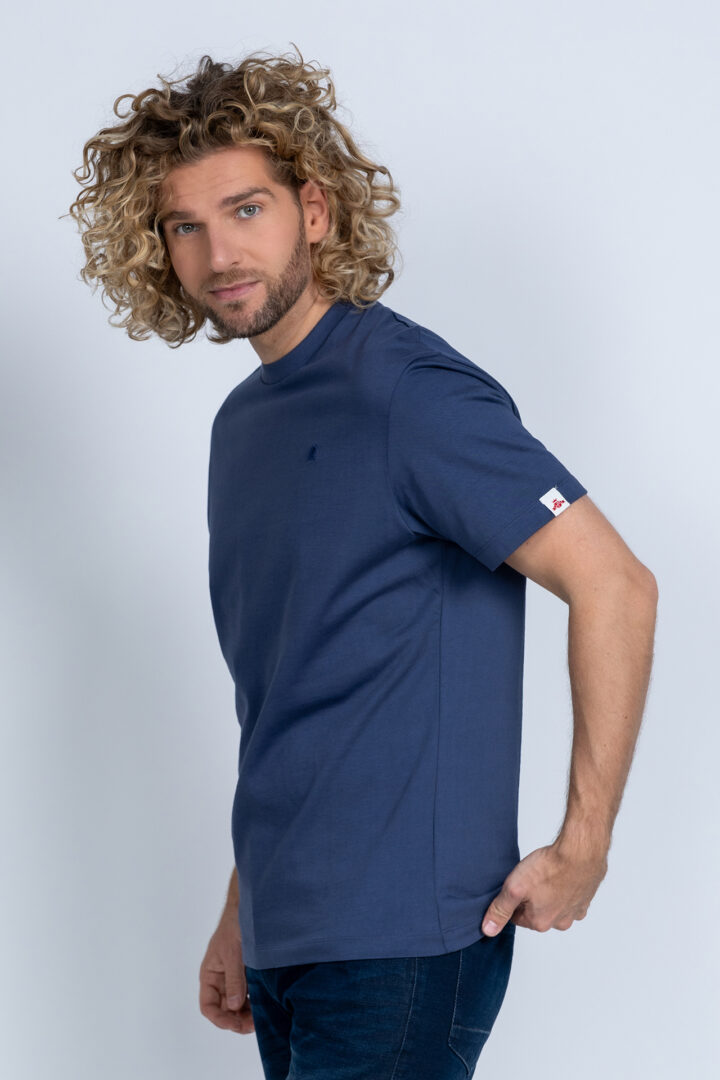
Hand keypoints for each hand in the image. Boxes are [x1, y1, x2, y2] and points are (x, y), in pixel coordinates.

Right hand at [199, 905, 254, 1033]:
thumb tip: (233, 1006)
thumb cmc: (235, 925)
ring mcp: (234, 977)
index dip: (219, 1019)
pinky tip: (265, 1004)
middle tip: (254, 1024)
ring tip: (261, 1017)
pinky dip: (255, 1002)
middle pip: (224, 1009)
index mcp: (210, 975)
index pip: (208, 1006)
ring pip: (237, 1004)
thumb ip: (234, 979)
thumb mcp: (233, 953)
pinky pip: (249, 994)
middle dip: (236, 1020)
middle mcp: (220, 979)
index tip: (234, 1023)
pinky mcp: (248, 973)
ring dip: (247, 1013)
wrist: (251, 906)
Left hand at [481, 840, 608, 935]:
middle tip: (532, 878)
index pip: (516, 917)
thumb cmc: (550, 867)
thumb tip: (488, 930)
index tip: (517, 885)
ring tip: (547, 875)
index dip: (513, 899)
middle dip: (531, 898)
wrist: (581, 852)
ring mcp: (575, 912)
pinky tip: (562, 875)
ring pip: (553, 906)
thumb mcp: (515, 887)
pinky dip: (565, 890)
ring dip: (549, 894)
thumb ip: (500, 910)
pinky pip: (569, 899)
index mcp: (540, 922)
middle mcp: (559, 923)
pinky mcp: (585, 900)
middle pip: (536, 913)